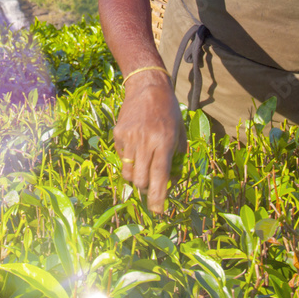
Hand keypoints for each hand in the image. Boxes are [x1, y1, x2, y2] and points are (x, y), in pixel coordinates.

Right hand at [112, 72, 186, 213]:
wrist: (147, 86)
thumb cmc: (168, 111)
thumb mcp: (180, 132)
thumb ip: (177, 156)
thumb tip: (170, 180)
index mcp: (164, 141)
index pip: (160, 176)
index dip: (158, 196)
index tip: (158, 211)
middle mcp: (146, 141)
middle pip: (141, 180)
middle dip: (146, 189)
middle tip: (151, 187)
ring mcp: (129, 137)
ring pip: (128, 172)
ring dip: (136, 177)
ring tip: (143, 168)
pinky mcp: (118, 133)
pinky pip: (122, 157)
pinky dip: (128, 160)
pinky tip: (135, 147)